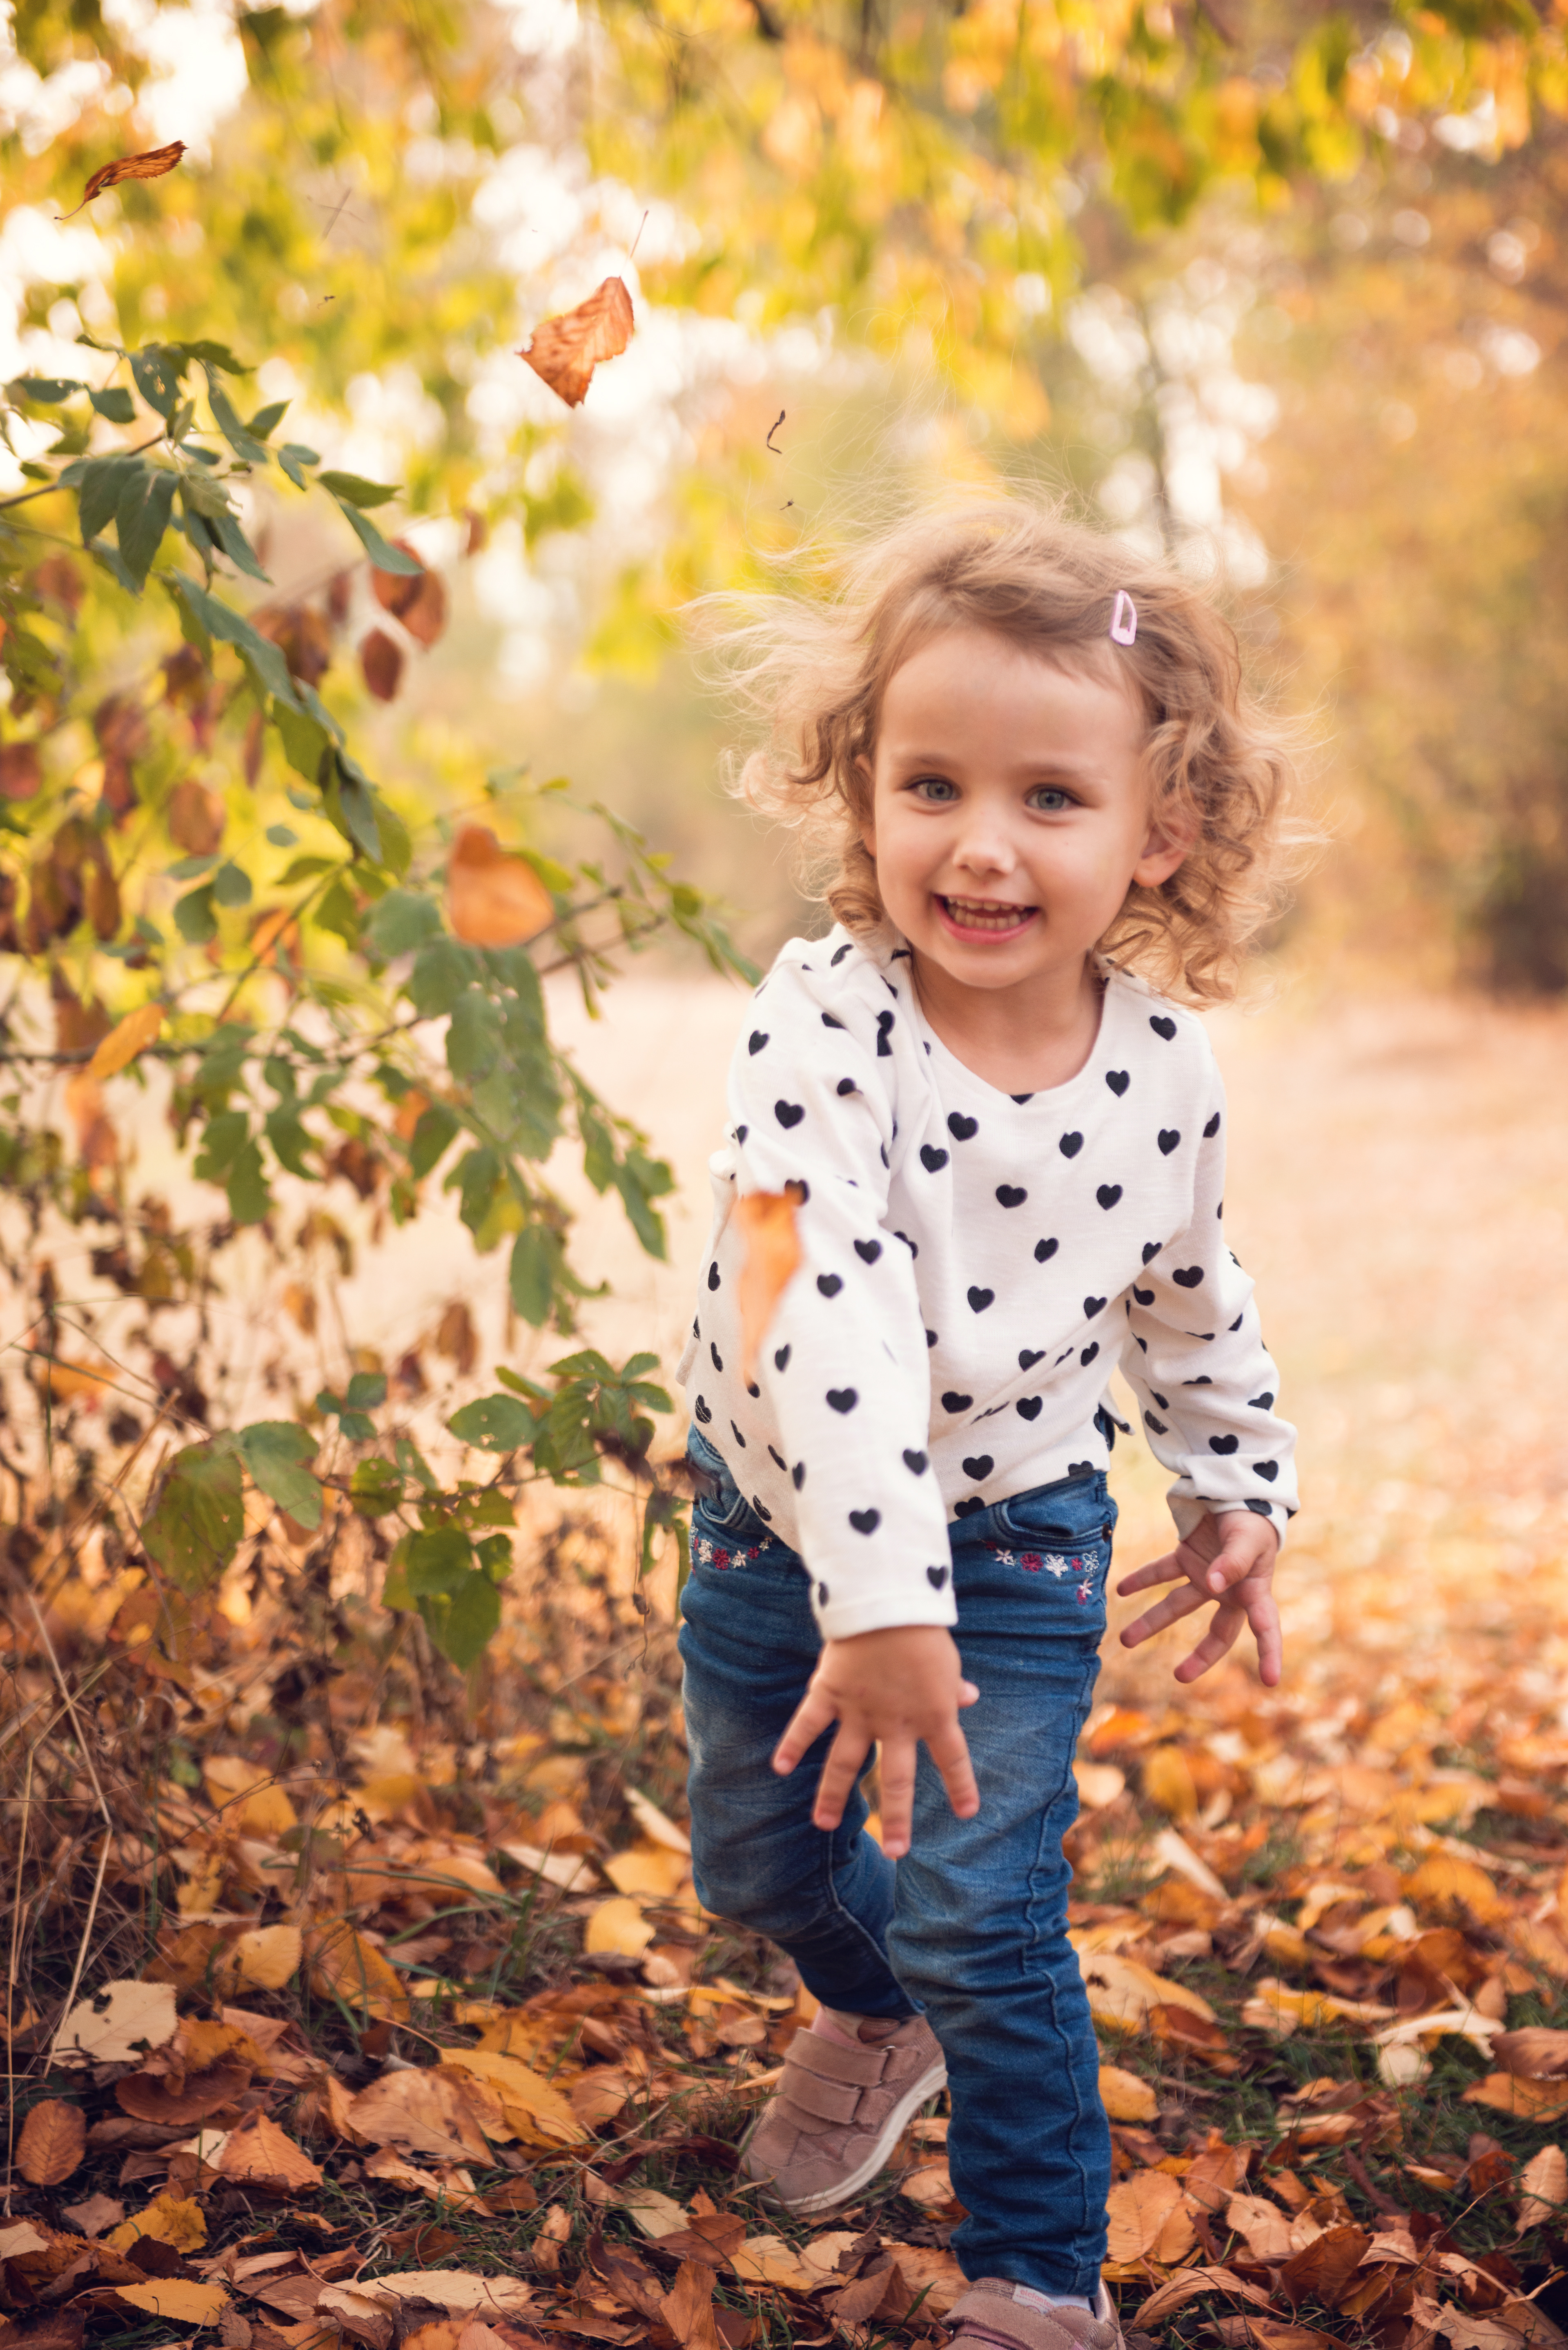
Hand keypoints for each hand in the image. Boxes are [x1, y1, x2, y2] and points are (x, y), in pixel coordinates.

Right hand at [773, 1625, 979, 1859]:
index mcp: (934, 1714)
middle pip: (898, 1781)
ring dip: (834, 1796)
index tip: (967, 1813)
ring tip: (825, 1825)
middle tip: (897, 1852)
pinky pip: (808, 1724)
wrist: (887, 1601)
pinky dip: (793, 1744)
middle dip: (898, 1819)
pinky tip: (780, 1768)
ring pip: (846, 1764)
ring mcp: (860, 1712)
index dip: (961, 1786)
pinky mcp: (830, 1693)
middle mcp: (897, 1723)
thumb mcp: (946, 1661)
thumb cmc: (922, 1628)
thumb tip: (969, 1697)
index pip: (953, 1758)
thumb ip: (953, 1685)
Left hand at [1116, 1510, 1281, 1685]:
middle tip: (1179, 1676)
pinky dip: (1141, 1579)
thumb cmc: (1252, 1518)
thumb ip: (1233, 1562)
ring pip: (1177, 1606)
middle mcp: (1230, 1591)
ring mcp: (1206, 1577)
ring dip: (1151, 1622)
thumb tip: (1214, 1586)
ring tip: (1124, 1640)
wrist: (1236, 1489)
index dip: (1270, 1653)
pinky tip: (1120, 1590)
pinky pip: (1161, 1573)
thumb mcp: (1248, 1539)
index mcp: (1254, 1590)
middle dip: (1200, 1657)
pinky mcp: (1186, 1558)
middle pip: (1217, 1633)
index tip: (1271, 1681)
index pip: (1266, 1626)